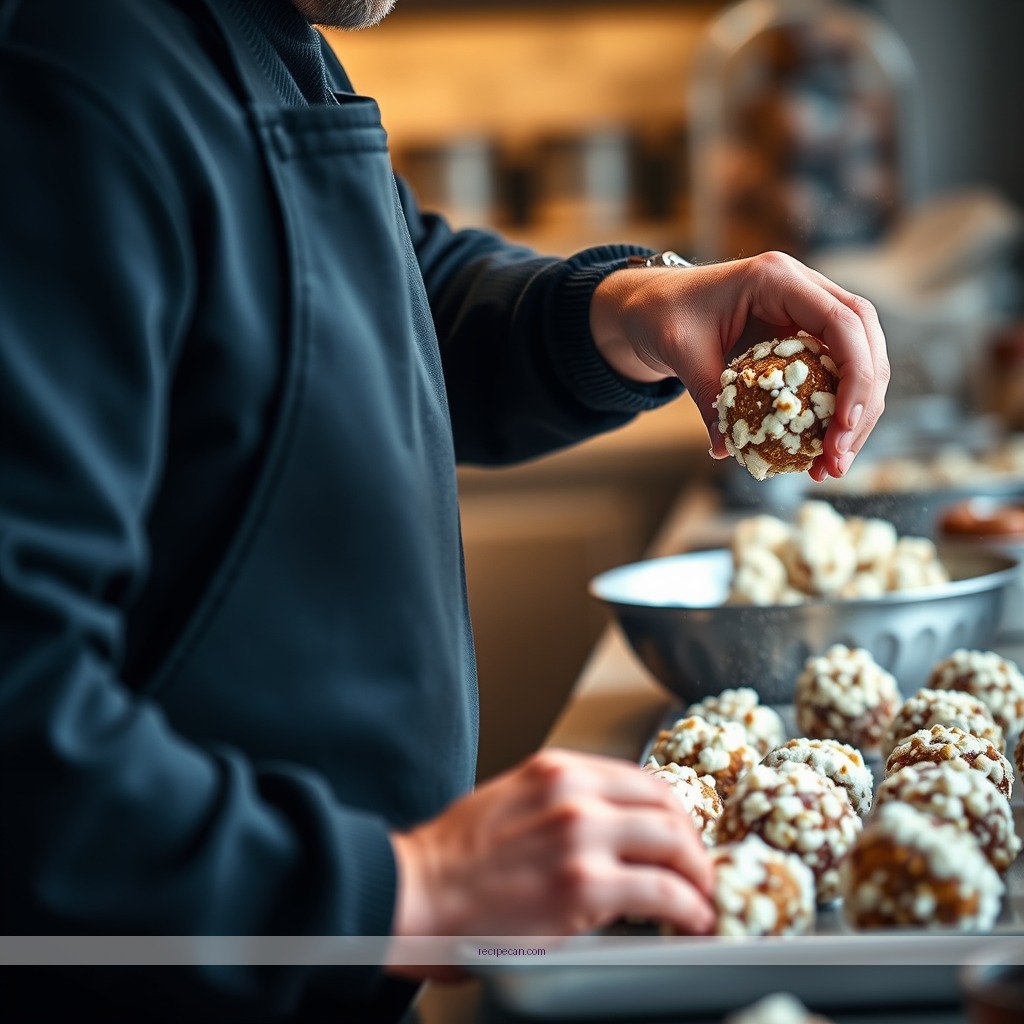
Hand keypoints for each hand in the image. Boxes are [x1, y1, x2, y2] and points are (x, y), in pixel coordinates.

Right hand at [388, 749, 714, 977]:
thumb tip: (606, 825)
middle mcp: (574, 794)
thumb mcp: (510, 800)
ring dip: (698, 874)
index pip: (641, 779)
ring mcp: (582, 837)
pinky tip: (693, 919)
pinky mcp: (584, 887)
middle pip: (666, 806)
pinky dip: (689, 907)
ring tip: (703, 895)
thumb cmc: (452, 858)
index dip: (673, 810)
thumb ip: (560, 802)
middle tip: (700, 868)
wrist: (415, 894)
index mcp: (557, 770)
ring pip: (673, 843)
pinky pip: (662, 892)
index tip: (682, 832)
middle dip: (693, 841)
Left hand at [589, 250, 889, 481]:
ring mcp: (809, 312)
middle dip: (862, 405)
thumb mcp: (680, 352)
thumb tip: (725, 449)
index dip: (855, 375)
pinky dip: (833, 414)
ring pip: (860, 360)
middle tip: (838, 458)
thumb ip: (708, 395)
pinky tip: (818, 454)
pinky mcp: (805, 337)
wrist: (653, 306)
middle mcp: (804, 289)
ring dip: (855, 417)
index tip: (842, 427)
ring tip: (831, 467)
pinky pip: (835, 374)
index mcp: (778, 278)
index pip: (841, 320)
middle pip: (864, 342)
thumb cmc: (663, 316)